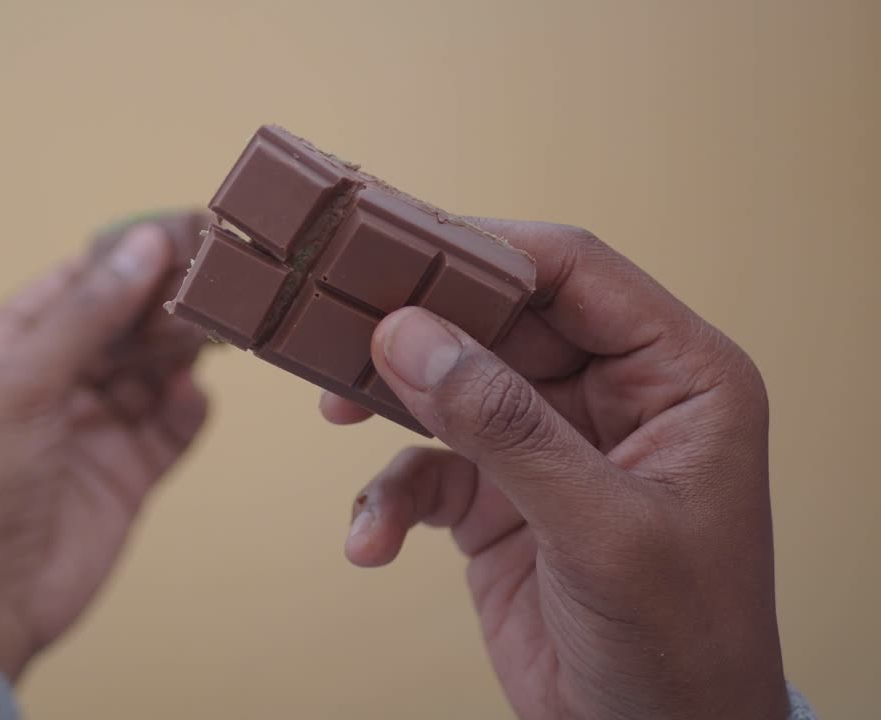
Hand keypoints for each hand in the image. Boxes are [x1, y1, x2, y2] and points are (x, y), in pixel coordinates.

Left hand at [0, 222, 208, 681]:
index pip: (74, 285)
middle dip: (164, 304)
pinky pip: (170, 428)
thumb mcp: (22, 383)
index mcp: (8, 351)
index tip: (181, 231)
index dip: (125, 258)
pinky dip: (186, 410)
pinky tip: (191, 399)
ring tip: (219, 329)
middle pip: (122, 325)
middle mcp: (52, 384)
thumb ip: (87, 314)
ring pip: (151, 373)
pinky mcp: (127, 474)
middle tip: (218, 278)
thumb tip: (142, 244)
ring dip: (182, 353)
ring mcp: (92, 430)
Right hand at [322, 222, 787, 718]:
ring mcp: (548, 445)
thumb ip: (504, 426)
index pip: (573, 274)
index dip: (485, 252)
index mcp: (676, 377)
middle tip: (340, 319)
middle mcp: (611, 396)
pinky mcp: (498, 497)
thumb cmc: (675, 642)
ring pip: (451, 385)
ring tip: (334, 411)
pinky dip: (391, 497)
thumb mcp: (597, 528)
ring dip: (389, 401)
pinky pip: (427, 466)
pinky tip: (372, 541)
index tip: (396, 248)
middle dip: (420, 328)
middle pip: (497, 319)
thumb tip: (408, 334)